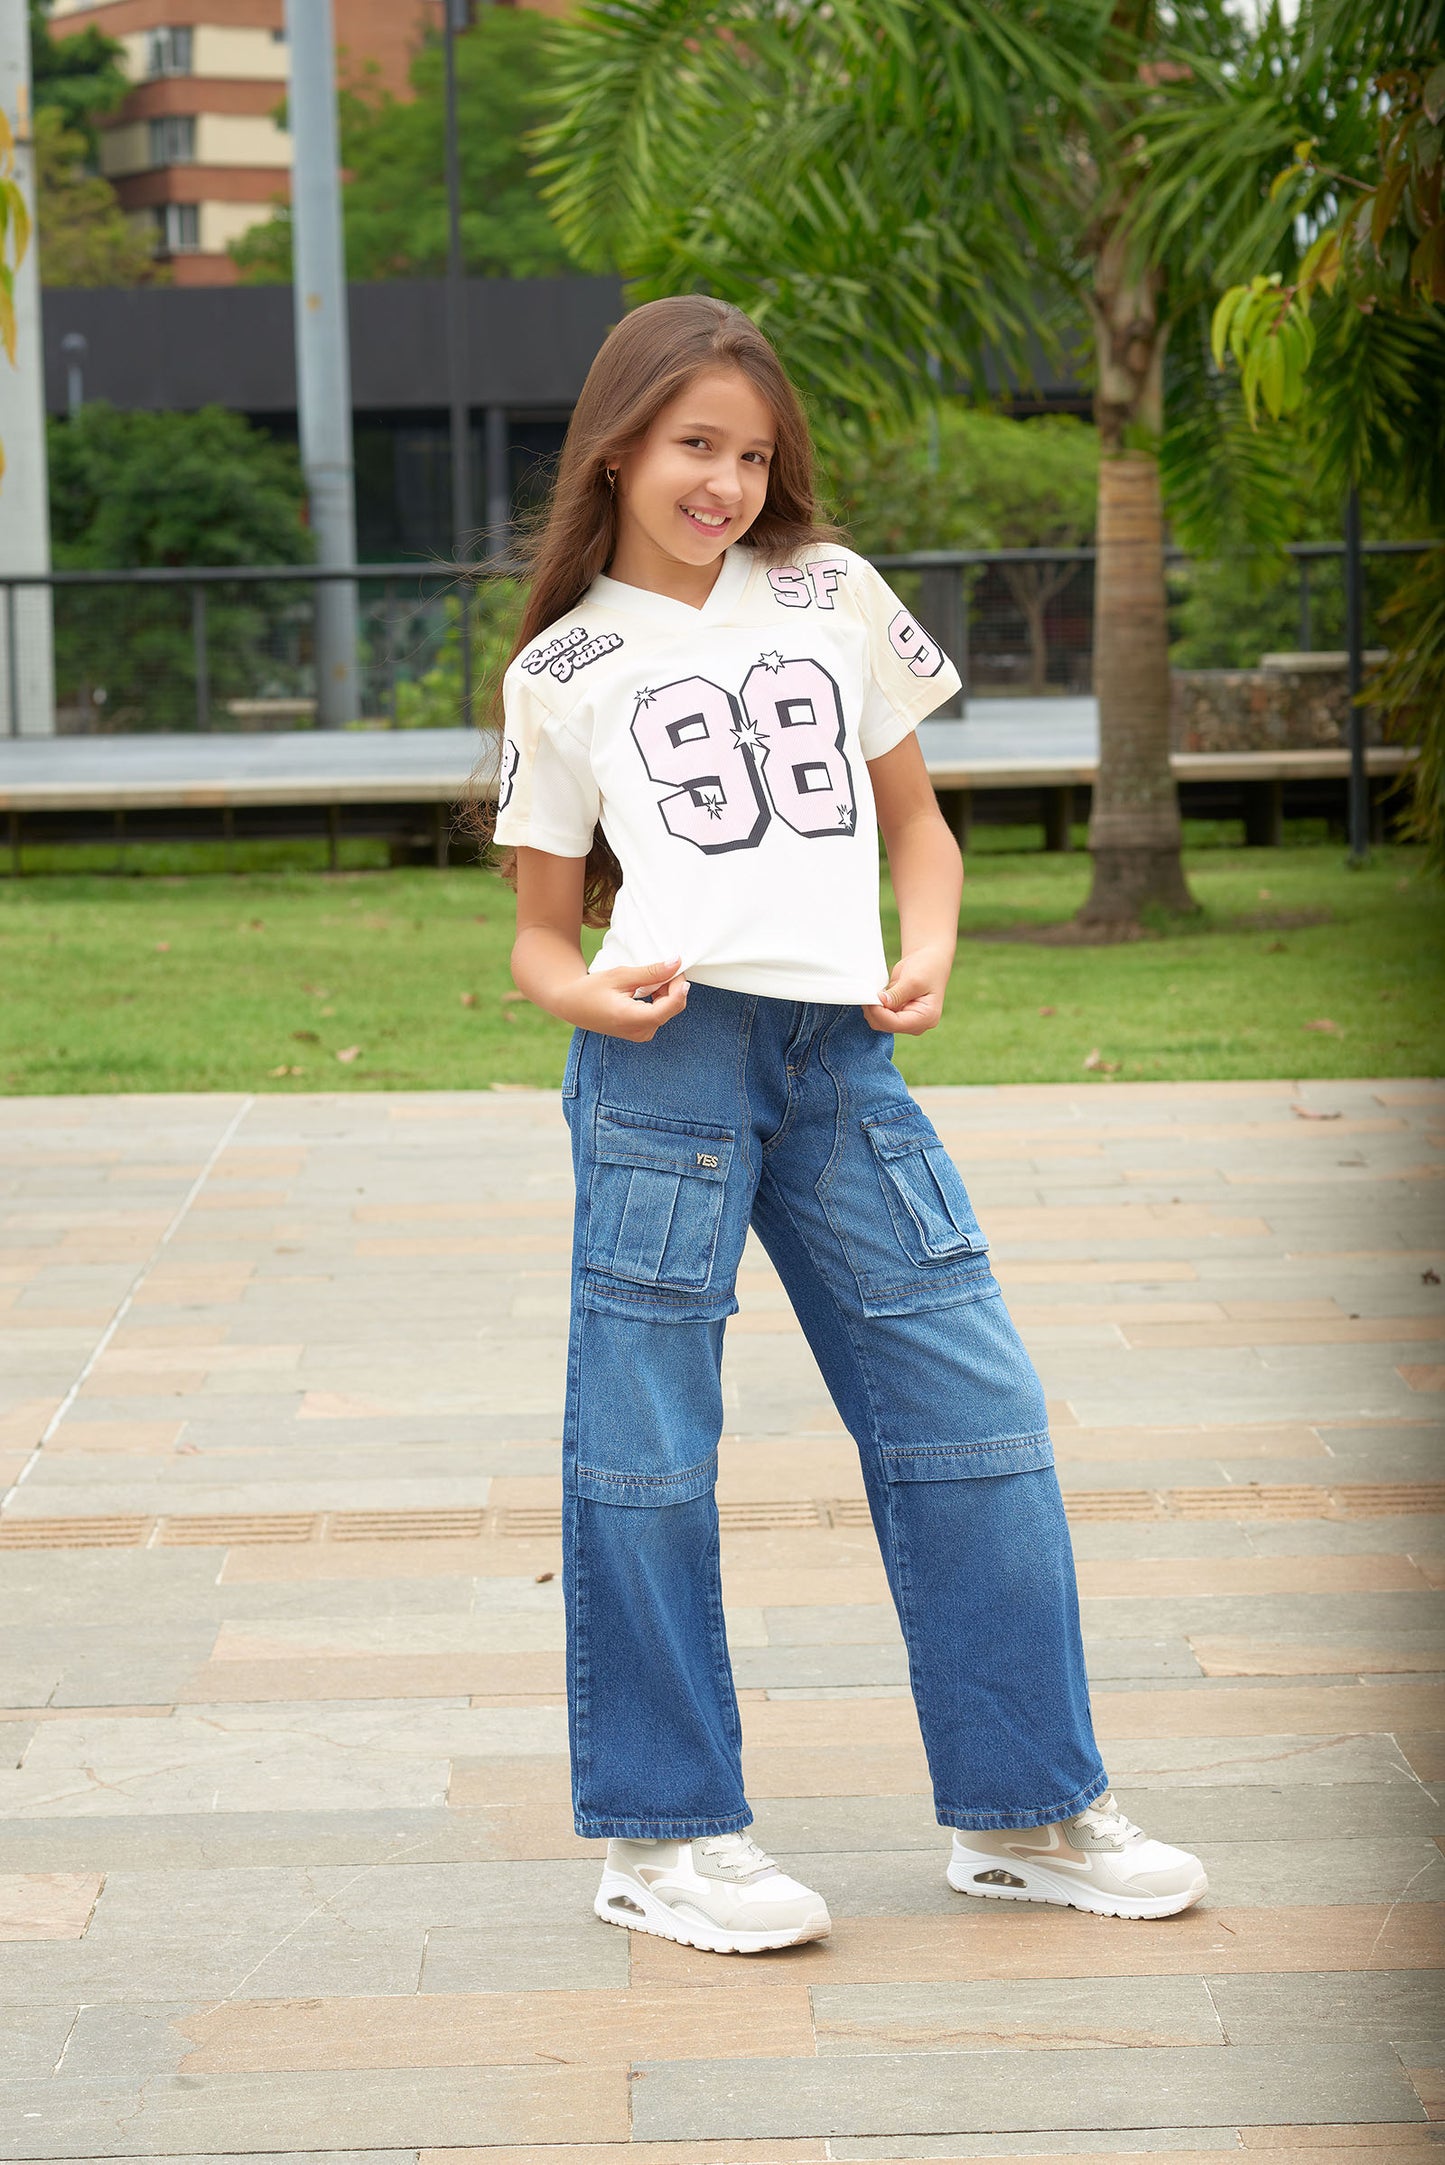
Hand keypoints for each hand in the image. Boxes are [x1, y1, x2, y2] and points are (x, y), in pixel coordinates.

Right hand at [571, 954, 689, 1039]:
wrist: (572, 1005)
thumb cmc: (591, 989)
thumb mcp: (621, 975)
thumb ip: (651, 972)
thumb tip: (676, 963)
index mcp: (630, 1019)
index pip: (666, 1009)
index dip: (678, 990)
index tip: (680, 971)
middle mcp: (638, 1032)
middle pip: (671, 1009)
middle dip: (673, 987)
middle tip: (664, 967)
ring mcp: (640, 1035)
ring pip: (668, 1011)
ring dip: (666, 992)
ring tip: (649, 978)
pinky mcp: (641, 1033)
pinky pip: (660, 1014)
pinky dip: (660, 999)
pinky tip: (648, 989)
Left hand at [862, 947, 950, 1034]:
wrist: (930, 962)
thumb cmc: (927, 968)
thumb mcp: (913, 980)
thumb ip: (897, 994)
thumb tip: (881, 1003)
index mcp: (927, 1018)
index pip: (896, 1023)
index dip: (879, 1013)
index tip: (871, 997)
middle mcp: (917, 1024)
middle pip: (887, 1026)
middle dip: (874, 1011)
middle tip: (868, 993)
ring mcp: (907, 1021)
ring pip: (880, 1023)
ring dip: (872, 1009)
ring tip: (871, 992)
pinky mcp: (898, 1015)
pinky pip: (880, 1016)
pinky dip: (874, 1007)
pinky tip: (874, 995)